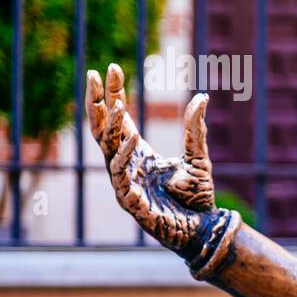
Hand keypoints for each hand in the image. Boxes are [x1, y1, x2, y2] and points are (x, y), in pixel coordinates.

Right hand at [88, 63, 218, 255]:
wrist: (204, 228)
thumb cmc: (198, 197)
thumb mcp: (198, 157)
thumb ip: (196, 129)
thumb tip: (202, 96)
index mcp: (139, 153)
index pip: (119, 119)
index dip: (113, 94)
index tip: (111, 68)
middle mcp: (126, 165)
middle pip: (103, 129)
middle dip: (97, 102)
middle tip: (93, 74)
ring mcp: (124, 182)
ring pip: (108, 148)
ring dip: (111, 125)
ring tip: (118, 103)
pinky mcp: (129, 200)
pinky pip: (121, 174)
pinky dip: (125, 156)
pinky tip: (132, 139)